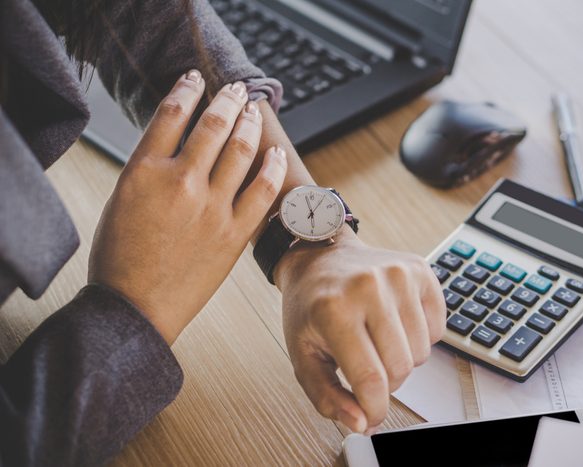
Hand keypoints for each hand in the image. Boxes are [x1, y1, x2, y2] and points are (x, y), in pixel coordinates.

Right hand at [89, 70, 286, 343]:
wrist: (134, 308)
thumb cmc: (120, 259)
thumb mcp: (120, 201)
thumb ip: (149, 169)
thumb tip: (177, 146)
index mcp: (143, 171)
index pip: (171, 114)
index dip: (186, 90)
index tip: (195, 80)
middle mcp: (180, 182)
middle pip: (212, 125)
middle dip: (225, 99)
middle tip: (233, 89)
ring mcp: (211, 207)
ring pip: (240, 150)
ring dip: (249, 123)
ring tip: (252, 110)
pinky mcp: (234, 233)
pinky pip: (262, 190)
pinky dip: (272, 167)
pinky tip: (276, 152)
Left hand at [276, 229, 445, 432]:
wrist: (321, 258)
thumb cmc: (310, 308)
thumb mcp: (303, 356)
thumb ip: (327, 397)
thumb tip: (362, 423)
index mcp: (333, 309)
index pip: (370, 379)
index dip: (374, 409)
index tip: (371, 417)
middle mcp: (369, 287)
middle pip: (401, 369)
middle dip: (386, 383)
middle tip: (366, 366)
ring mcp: (398, 274)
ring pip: (422, 353)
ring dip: (402, 359)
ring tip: (378, 341)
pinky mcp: (420, 270)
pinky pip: (438, 329)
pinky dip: (420, 337)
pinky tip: (395, 323)